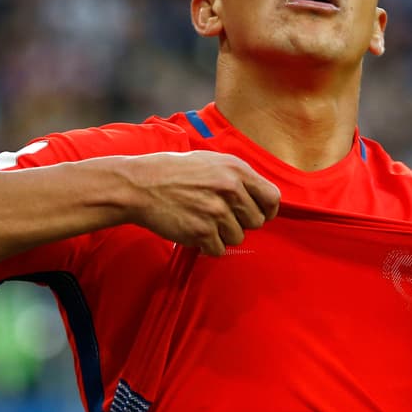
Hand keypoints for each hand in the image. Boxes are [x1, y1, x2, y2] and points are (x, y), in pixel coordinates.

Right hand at [123, 151, 280, 255]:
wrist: (139, 185)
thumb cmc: (172, 172)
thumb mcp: (210, 161)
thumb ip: (236, 177)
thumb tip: (258, 198)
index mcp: (236, 170)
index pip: (272, 198)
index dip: (266, 210)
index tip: (257, 214)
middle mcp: (230, 189)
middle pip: (256, 222)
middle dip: (240, 223)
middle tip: (218, 217)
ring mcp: (216, 211)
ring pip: (237, 238)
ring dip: (221, 235)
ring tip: (201, 220)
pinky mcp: (202, 231)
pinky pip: (218, 250)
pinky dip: (206, 245)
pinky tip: (192, 230)